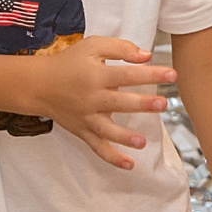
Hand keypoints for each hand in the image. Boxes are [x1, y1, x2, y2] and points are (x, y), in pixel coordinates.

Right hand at [24, 36, 176, 167]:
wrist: (39, 85)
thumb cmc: (69, 63)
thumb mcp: (92, 46)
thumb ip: (119, 48)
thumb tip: (146, 56)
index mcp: (97, 76)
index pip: (128, 74)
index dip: (151, 74)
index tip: (172, 75)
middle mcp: (92, 98)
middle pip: (120, 102)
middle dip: (142, 104)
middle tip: (163, 104)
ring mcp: (87, 117)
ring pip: (107, 130)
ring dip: (125, 138)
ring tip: (142, 142)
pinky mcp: (83, 131)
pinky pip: (98, 147)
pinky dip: (112, 158)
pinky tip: (129, 164)